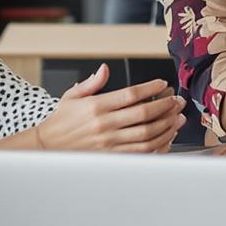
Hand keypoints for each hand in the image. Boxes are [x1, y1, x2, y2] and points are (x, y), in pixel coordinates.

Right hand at [32, 64, 185, 152]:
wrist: (49, 147)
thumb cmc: (61, 121)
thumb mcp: (72, 96)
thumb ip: (92, 83)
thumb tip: (105, 69)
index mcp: (96, 106)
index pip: (130, 95)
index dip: (150, 88)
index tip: (162, 84)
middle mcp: (105, 124)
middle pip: (143, 113)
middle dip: (165, 106)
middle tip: (177, 100)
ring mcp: (110, 142)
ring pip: (146, 134)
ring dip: (166, 125)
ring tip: (177, 118)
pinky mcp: (112, 156)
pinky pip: (141, 151)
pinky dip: (157, 144)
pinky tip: (166, 136)